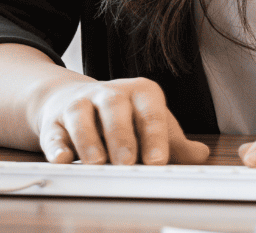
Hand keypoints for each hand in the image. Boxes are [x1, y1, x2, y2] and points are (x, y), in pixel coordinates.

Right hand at [28, 76, 210, 165]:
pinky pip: (54, 132)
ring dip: (88, 140)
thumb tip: (201, 154)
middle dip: (121, 137)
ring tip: (97, 162)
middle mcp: (109, 94)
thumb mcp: (151, 125)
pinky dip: (57, 146)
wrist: (75, 102)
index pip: (150, 111)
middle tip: (126, 162)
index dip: (154, 135)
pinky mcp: (54, 120)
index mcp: (140, 92)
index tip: (157, 160)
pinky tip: (63, 159)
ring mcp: (79, 104)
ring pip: (81, 116)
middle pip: (114, 109)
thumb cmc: (123, 118)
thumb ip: (175, 144)